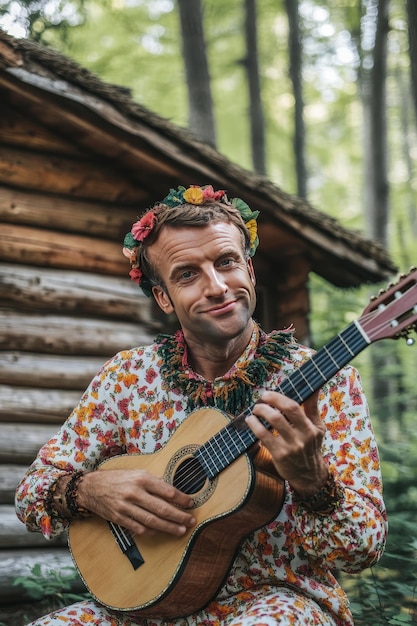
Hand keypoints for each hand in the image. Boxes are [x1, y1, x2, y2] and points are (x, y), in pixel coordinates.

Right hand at [77, 469, 195, 536]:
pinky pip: (139, 528)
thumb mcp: (136, 473)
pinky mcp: (120, 518)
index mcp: (141, 478)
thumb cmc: (117, 478)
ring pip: (152, 521)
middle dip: (179, 516)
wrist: (91, 487)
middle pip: (162, 508)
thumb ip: (153, 482)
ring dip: (169, 527)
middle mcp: (134, 492)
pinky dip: (152, 531)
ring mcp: (126, 507)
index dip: (181, 498)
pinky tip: (161, 532)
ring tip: (181, 530)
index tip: (190, 503)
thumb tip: (173, 493)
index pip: (167, 490)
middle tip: (191, 520)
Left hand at [245, 391, 328, 496]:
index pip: (295, 407)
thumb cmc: (311, 445)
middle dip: (269, 402)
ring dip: (260, 412)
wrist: (309, 474)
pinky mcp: (280, 455)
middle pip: (283, 412)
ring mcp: (291, 446)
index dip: (279, 398)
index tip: (268, 393)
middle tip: (261, 399)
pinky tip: (251, 421)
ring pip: (273, 422)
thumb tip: (315, 387)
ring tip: (255, 409)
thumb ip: (313, 407)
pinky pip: (264, 436)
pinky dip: (255, 425)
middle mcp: (302, 436)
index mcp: (311, 427)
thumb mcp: (317, 427)